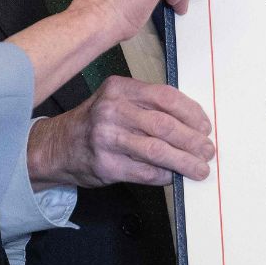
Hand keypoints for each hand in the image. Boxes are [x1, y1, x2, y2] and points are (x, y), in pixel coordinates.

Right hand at [27, 75, 213, 187]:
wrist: (57, 146)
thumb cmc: (96, 122)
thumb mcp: (117, 101)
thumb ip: (149, 106)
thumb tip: (194, 125)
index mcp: (120, 89)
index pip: (166, 97)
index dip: (192, 113)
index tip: (206, 127)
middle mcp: (113, 111)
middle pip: (165, 125)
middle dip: (193, 140)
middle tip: (208, 151)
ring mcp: (107, 139)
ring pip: (157, 150)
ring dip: (184, 161)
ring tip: (200, 168)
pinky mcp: (106, 165)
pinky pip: (145, 172)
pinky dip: (165, 175)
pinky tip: (174, 176)